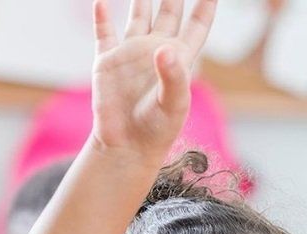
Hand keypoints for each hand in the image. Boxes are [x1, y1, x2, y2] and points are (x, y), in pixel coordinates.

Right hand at [90, 0, 216, 156]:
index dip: (205, 6)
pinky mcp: (107, 63)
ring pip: (138, 15)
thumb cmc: (157, 130)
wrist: (126, 146)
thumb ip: (173, 76)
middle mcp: (156, 51)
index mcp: (179, 59)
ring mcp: (131, 54)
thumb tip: (164, 48)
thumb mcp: (173, 105)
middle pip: (169, 11)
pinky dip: (101, 17)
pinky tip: (102, 1)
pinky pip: (104, 33)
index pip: (197, 25)